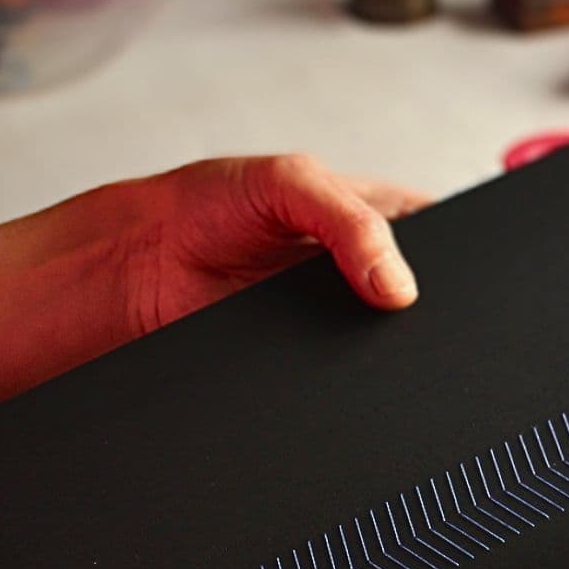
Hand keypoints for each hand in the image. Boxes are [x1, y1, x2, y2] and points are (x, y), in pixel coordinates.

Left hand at [0, 154, 426, 417]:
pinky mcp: (306, 376)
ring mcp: (333, 330)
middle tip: (417, 308)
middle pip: (424, 297)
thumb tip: (404, 287)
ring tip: (381, 339)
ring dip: (395, 354)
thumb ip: (352, 218)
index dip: (455, 250)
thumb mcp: (283, 181)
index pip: (436, 233)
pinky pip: (348, 387)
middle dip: (432, 308)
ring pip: (391, 350)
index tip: (460, 266)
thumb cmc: (188, 210)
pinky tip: (353, 376)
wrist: (108, 279)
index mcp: (364, 217)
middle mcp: (355, 275)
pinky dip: (357, 388)